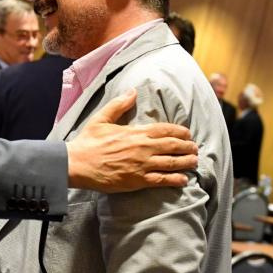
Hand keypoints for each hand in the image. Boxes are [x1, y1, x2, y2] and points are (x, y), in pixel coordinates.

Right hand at [65, 89, 197, 192]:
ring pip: (172, 163)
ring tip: (194, 162)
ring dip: (187, 162)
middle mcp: (143, 148)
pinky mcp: (138, 180)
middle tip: (195, 149)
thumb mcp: (101, 118)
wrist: (77, 164)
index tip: (187, 134)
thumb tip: (132, 91)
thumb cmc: (88, 141)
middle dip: (188, 147)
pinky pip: (162, 180)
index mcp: (136, 132)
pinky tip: (183, 179)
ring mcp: (142, 165)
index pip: (166, 129)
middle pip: (174, 146)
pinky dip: (175, 179)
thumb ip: (119, 105)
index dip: (180, 132)